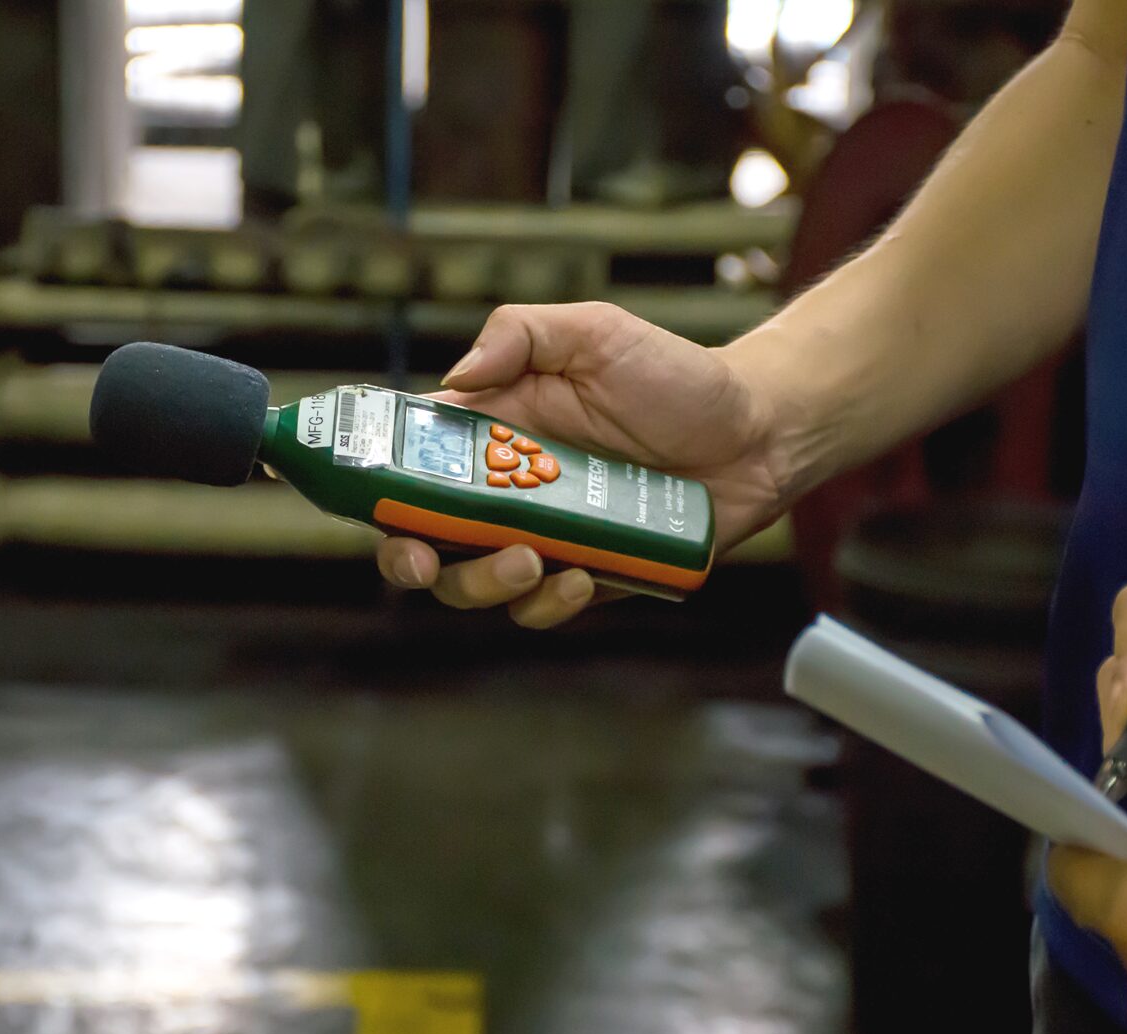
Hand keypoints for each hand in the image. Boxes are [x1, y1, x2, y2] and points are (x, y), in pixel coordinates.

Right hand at [376, 302, 788, 627]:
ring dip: (483, 583)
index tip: (367, 502)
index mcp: (491, 428)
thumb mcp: (594, 332)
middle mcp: (504, 489)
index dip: (373, 486)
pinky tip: (580, 576)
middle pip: (423, 538)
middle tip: (424, 559)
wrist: (758, 433)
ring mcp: (542, 537)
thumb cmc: (677, 377)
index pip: (408, 461)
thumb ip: (519, 335)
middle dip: (409, 557)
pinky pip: (543, 607)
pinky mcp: (585, 575)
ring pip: (475, 583)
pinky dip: (549, 602)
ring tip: (528, 559)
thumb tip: (453, 382)